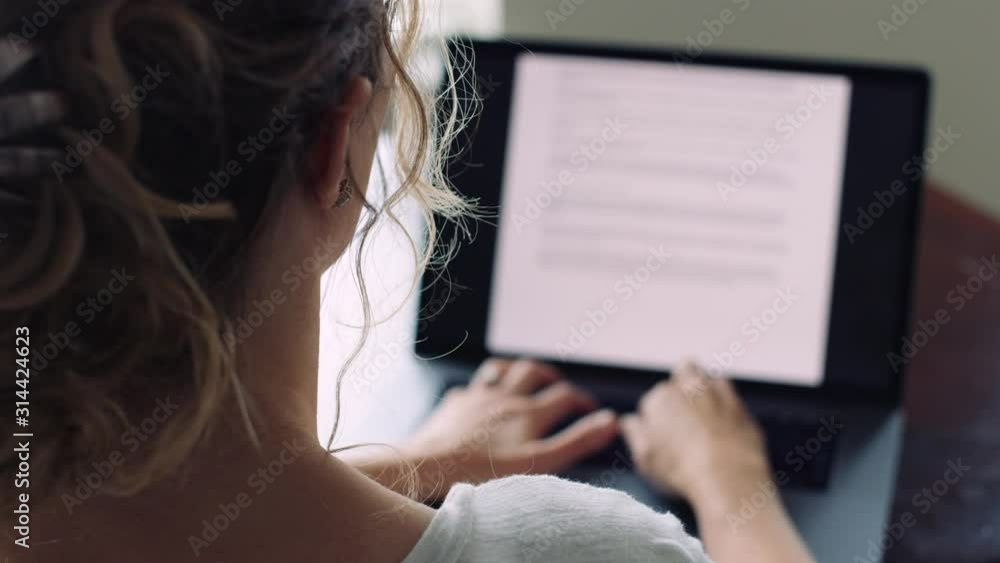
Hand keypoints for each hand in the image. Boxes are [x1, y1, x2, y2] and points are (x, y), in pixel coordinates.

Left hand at [397, 359, 617, 499]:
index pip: (564, 396)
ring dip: (514, 370)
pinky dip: (481, 390)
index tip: (590, 409)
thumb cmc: (485, 470)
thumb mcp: (539, 463)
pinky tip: (479, 399)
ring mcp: (476, 397)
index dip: (581, 401)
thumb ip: (576, 442)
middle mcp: (504, 396)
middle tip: (558, 383)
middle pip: (532, 371)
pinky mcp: (453, 404)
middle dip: (549, 374)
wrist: (432, 465)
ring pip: (499, 369)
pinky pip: (470, 388)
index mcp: (528, 412)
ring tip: (522, 377)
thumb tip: (612, 422)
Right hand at [621, 361, 769, 505]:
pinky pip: (723, 385)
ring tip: (698, 407)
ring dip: (697, 383)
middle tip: (681, 416)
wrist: (727, 477)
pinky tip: (719, 410)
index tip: (661, 435)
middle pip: (676, 377)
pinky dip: (719, 392)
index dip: (655, 418)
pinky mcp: (735, 403)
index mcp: (659, 400)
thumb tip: (628, 421)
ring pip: (699, 373)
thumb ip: (634, 434)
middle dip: (676, 390)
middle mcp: (684, 389)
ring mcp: (713, 392)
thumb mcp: (645, 459)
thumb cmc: (682, 472)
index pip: (651, 401)